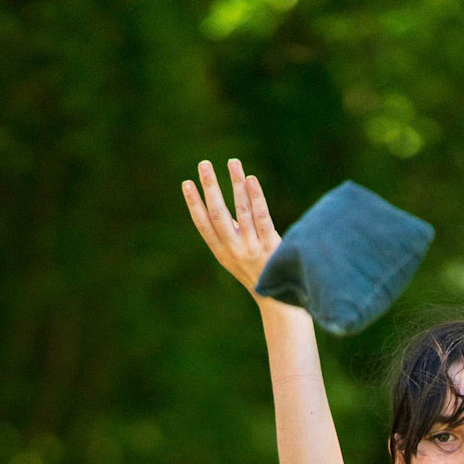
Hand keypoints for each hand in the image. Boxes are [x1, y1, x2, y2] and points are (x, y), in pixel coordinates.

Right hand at [182, 158, 281, 295]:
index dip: (194, 204)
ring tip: (232, 163)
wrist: (277, 300)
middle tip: (203, 164)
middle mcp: (234, 250)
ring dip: (235, 184)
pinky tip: (250, 180)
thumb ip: (229, 232)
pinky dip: (256, 197)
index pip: (203, 225)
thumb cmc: (255, 272)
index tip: (186, 184)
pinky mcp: (270, 246)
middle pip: (218, 214)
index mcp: (222, 252)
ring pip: (241, 211)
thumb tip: (218, 204)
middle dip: (210, 188)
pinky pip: (261, 217)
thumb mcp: (236, 256)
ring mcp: (252, 248)